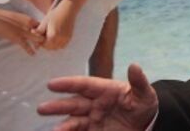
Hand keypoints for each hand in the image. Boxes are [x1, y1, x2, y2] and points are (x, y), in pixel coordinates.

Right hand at [0, 9, 43, 54]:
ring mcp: (23, 31)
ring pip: (35, 39)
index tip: (43, 36)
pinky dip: (30, 50)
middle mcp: (28, 24)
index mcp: (28, 19)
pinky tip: (33, 54)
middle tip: (45, 44)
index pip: (40, 26)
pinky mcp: (17, 37)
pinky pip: (26, 45)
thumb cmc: (4, 17)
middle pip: (40, 32)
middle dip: (43, 38)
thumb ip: (23, 22)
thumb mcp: (16, 17)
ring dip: (38, 44)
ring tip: (39, 49)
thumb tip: (26, 25)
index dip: (42, 31)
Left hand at [36, 2, 76, 49]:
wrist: (68, 10)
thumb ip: (39, 31)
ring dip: (51, 45)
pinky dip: (58, 44)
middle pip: (50, 48)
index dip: (40, 42)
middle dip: (45, 44)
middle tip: (43, 36)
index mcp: (53, 36)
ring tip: (49, 37)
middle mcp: (60, 39)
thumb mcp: (44, 22)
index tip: (38, 36)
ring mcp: (66, 39)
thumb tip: (33, 37)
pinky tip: (55, 38)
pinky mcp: (69, 38)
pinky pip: (62, 46)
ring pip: (56, 48)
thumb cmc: (55, 14)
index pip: (44, 45)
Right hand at [37, 63, 157, 130]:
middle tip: (42, 109)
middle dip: (58, 106)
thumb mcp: (145, 94)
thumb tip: (135, 65)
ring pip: (74, 122)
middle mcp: (94, 104)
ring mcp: (92, 119)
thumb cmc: (144, 104)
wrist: (147, 124)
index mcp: (103, 90)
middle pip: (73, 104)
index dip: (68, 84)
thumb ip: (139, 82)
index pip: (83, 85)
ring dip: (64, 125)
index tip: (52, 84)